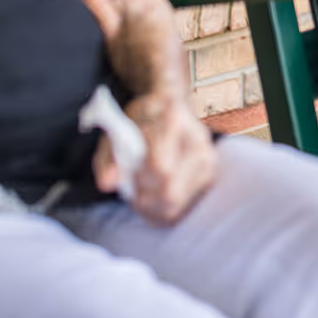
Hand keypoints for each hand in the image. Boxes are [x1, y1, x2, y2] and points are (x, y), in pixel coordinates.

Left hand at [98, 88, 215, 224]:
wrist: (172, 105)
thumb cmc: (141, 120)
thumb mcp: (116, 131)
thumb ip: (109, 158)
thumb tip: (107, 184)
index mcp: (174, 119)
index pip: (159, 167)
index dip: (138, 180)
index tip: (128, 175)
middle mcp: (198, 140)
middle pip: (169, 192)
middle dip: (143, 198)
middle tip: (132, 189)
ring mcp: (208, 160)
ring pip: (174, 205)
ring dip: (150, 207)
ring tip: (140, 193)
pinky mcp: (210, 176)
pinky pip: (181, 210)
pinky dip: (160, 211)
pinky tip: (153, 198)